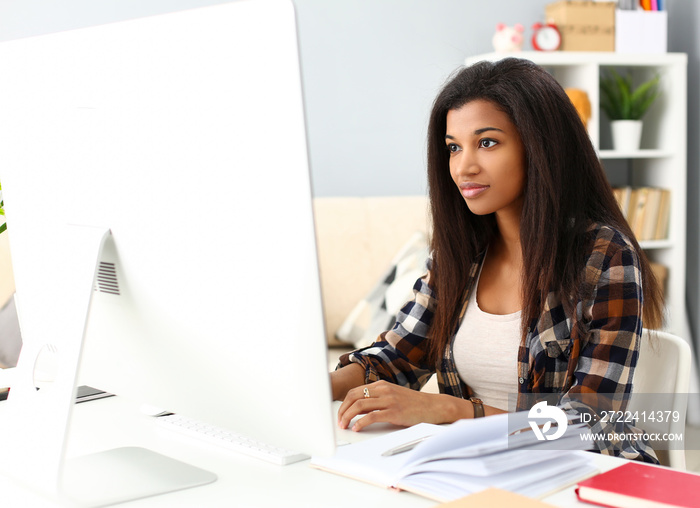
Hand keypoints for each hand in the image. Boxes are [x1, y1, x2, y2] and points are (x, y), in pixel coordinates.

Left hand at [337, 380, 466, 431]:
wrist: (433, 406)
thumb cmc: (413, 404)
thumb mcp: (392, 396)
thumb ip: (377, 400)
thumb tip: (358, 410)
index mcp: (381, 385)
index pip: (354, 391)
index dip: (344, 403)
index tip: (339, 413)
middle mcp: (383, 390)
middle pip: (353, 397)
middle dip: (342, 410)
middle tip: (338, 421)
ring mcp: (389, 400)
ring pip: (360, 405)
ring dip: (348, 416)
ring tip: (344, 426)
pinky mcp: (394, 412)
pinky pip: (372, 416)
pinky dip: (361, 423)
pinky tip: (357, 428)